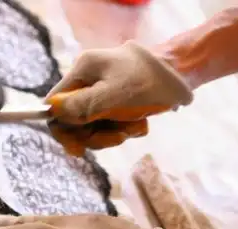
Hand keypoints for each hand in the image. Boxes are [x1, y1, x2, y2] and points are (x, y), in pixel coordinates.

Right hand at [45, 40, 192, 155]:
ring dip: (113, 134)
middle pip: (73, 120)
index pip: (55, 104)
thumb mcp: (114, 95)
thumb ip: (82, 105)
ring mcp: (102, 92)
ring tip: (134, 127)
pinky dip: (124, 130)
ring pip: (92, 127)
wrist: (185, 74)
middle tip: (117, 137)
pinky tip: (140, 123)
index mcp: (83, 70)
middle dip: (94, 134)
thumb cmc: (150, 82)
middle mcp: (88, 80)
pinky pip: (109, 125)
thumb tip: (53, 112)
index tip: (78, 149)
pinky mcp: (116, 103)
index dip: (62, 128)